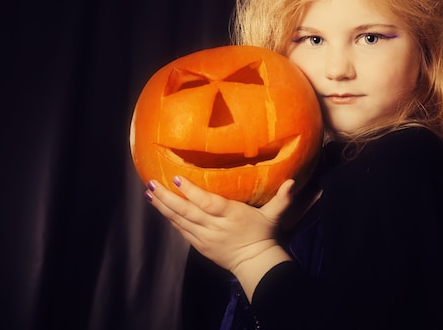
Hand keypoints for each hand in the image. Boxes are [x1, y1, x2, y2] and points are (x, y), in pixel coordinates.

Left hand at [145, 176, 293, 275]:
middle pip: (188, 212)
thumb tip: (293, 181)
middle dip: (168, 198)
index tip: (176, 179)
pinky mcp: (200, 246)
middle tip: (151, 184)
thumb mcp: (274, 215)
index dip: (192, 192)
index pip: (208, 203)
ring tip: (149, 194)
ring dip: (164, 207)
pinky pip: (182, 231)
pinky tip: (160, 208)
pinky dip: (170, 220)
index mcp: (232, 216)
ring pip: (180, 221)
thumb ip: (282, 198)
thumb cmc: (264, 234)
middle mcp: (215, 227)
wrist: (256, 263)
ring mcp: (205, 238)